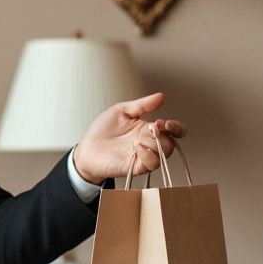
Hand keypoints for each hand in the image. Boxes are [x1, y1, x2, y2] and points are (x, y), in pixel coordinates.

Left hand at [71, 92, 187, 183]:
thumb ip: (142, 105)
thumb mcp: (121, 111)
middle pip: (171, 142)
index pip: (172, 130)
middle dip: (166, 134)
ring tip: (140, 139)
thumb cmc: (102, 130)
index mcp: (148, 129)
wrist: (86, 148)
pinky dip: (148, 155)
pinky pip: (151, 164)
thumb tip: (161, 96)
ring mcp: (143, 156)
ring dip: (157, 144)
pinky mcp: (135, 167)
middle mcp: (149, 143)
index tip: (164, 123)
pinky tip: (136, 147)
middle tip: (154, 127)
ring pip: (164, 154)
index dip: (176, 127)